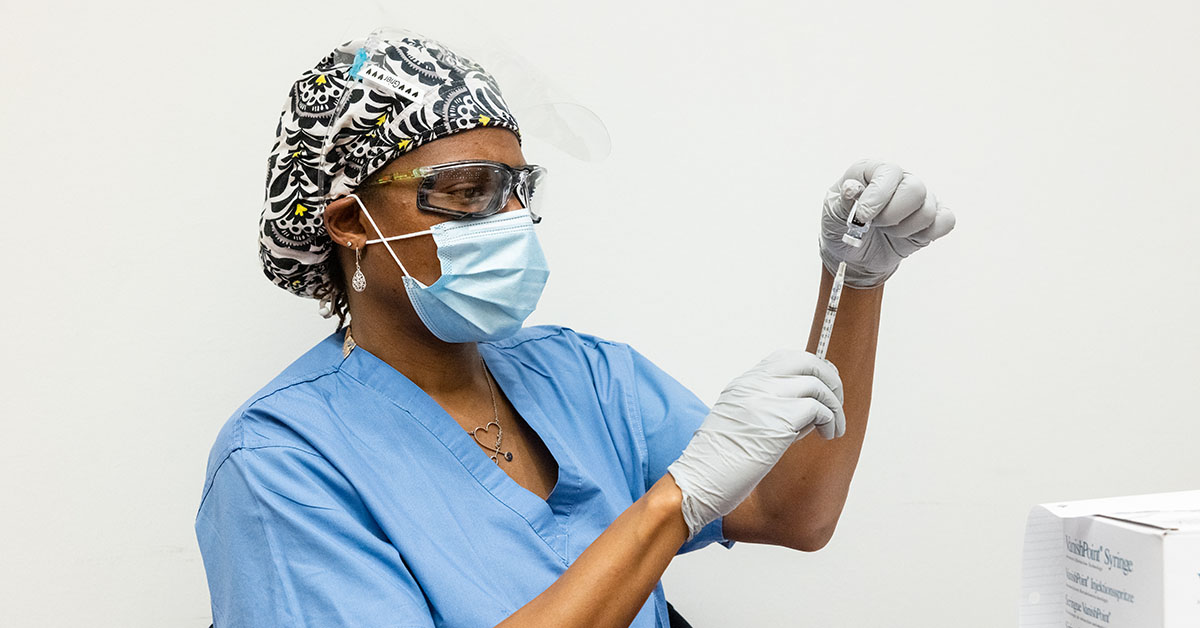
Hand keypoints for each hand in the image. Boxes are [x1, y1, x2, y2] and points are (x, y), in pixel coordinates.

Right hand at [665, 349, 844, 540]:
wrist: (696, 483)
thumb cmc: (714, 465)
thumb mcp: (735, 424)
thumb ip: (762, 410)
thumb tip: (801, 412)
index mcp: (742, 385)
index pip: (785, 359)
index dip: (811, 370)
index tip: (822, 388)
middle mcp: (754, 385)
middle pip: (806, 361)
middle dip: (830, 379)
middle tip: (836, 402)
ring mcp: (765, 399)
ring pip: (817, 384)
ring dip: (834, 406)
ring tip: (834, 428)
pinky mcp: (778, 421)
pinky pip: (818, 408)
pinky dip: (830, 420)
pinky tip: (828, 435)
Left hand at [819, 159, 955, 287]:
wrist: (853, 256)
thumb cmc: (840, 228)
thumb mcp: (832, 215)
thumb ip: (843, 200)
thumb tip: (852, 188)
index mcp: (873, 171)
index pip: (889, 173)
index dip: (878, 197)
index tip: (863, 218)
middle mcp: (900, 179)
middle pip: (915, 189)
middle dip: (892, 215)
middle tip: (876, 225)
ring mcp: (919, 198)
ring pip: (928, 209)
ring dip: (903, 229)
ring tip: (887, 231)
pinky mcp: (933, 218)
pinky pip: (945, 221)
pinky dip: (926, 234)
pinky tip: (907, 237)